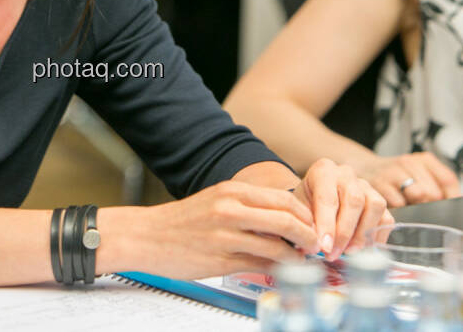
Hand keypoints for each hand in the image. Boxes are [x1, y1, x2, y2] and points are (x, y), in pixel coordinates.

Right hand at [137, 179, 320, 279]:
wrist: (146, 236)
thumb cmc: (182, 221)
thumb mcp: (216, 201)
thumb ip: (247, 206)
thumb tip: (283, 218)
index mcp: (232, 191)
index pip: (284, 199)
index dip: (306, 214)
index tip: (314, 225)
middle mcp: (230, 210)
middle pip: (287, 220)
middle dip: (309, 235)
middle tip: (316, 245)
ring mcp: (226, 236)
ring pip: (278, 246)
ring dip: (297, 256)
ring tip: (302, 261)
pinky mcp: (220, 260)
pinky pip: (260, 265)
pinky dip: (277, 269)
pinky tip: (281, 271)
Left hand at [292, 158, 392, 260]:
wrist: (313, 198)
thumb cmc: (305, 203)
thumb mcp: (299, 210)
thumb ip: (306, 225)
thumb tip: (315, 246)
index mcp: (323, 171)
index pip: (328, 198)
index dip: (327, 225)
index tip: (324, 247)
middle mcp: (346, 174)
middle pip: (354, 201)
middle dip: (345, 232)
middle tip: (334, 253)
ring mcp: (366, 185)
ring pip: (374, 206)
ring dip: (363, 234)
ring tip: (349, 252)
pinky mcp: (379, 200)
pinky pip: (386, 218)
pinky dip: (377, 237)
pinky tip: (363, 249)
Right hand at [358, 152, 460, 207]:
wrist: (365, 168)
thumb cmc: (398, 178)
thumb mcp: (419, 175)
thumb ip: (438, 187)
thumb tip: (455, 207)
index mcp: (424, 160)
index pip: (448, 179)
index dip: (451, 197)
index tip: (449, 208)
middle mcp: (409, 162)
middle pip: (433, 191)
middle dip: (430, 204)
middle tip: (421, 207)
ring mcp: (393, 171)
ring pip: (418, 194)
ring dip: (415, 206)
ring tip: (408, 206)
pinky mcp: (378, 183)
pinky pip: (398, 203)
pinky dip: (399, 209)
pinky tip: (395, 206)